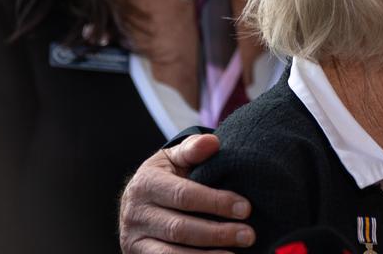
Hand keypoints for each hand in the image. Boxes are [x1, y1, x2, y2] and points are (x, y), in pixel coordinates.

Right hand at [119, 133, 254, 252]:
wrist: (139, 203)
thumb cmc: (166, 177)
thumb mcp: (174, 159)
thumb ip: (193, 149)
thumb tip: (212, 142)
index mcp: (146, 184)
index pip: (184, 195)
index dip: (216, 203)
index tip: (245, 208)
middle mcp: (135, 213)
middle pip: (180, 229)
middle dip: (217, 233)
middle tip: (249, 235)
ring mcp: (134, 239)